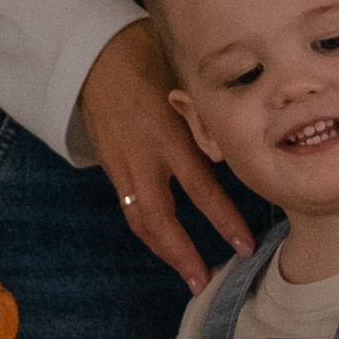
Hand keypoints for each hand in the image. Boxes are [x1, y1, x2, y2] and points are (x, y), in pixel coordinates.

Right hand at [78, 19, 252, 293]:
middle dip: (183, 255)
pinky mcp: (110, 167)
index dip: (222, 219)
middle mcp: (142, 156)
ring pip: (139, 220)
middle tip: (205, 282)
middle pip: (160, 219)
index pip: (200, 187)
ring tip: (188, 275)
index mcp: (168, 133)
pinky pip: (129, 208)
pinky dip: (148, 231)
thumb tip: (233, 153)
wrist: (95, 56)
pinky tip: (165, 245)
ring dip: (163, 252)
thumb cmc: (149, 59)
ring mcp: (122, 164)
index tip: (243, 243)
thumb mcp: (184, 80)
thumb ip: (206, 117)